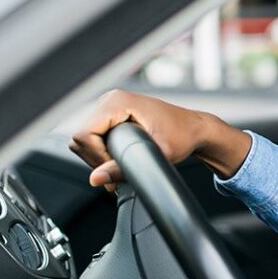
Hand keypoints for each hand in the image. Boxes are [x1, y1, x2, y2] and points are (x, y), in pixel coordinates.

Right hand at [69, 89, 250, 189]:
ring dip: (99, 159)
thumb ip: (122, 168)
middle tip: (119, 174)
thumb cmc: (183, 136)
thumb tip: (95, 178)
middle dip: (98, 161)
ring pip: (85, 140)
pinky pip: (93, 137)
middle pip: (82, 138)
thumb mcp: (156, 155)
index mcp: (118, 102)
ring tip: (122, 168)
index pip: (83, 135)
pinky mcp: (112, 114)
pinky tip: (120, 160)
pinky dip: (102, 153)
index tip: (115, 169)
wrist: (195, 129)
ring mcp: (110, 106)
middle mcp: (110, 100)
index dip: (96, 158)